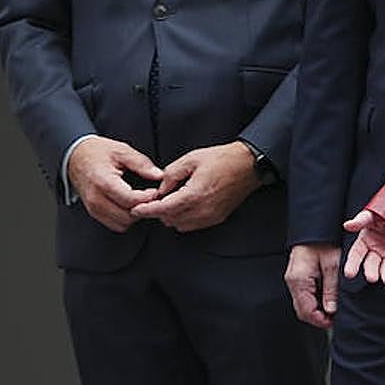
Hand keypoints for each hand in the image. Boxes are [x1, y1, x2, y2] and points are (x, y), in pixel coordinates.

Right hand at [68, 136, 162, 232]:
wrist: (75, 157)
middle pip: (127, 216)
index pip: (130, 200)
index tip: (156, 190)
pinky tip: (131, 205)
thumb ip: (141, 164)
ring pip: (122, 224)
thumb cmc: (97, 152)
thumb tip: (159, 175)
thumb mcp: (122, 151)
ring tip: (141, 200)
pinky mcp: (94, 213)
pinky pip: (114, 224)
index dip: (148, 197)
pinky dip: (125, 218)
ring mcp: (93, 208)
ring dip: (135, 215)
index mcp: (103, 182)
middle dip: (143, 208)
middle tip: (151, 197)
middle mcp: (96, 199)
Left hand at [130, 141, 257, 230]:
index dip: (147, 211)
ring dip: (172, 216)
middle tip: (156, 199)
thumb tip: (160, 189)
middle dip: (159, 211)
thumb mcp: (192, 158)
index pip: (163, 209)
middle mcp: (202, 210)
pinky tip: (185, 205)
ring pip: (180, 225)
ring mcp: (211, 216)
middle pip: (170, 219)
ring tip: (172, 200)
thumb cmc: (222, 159)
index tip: (136, 210)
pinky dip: (184, 218)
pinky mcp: (217, 218)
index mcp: (195, 194)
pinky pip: (193, 225)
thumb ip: (171, 174)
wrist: (248, 165)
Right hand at [285, 243, 340, 328]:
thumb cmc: (323, 241)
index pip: (306, 311)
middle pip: (302, 310)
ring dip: (317, 309)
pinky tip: (326, 297)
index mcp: (299, 280)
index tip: (334, 321)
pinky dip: (314, 300)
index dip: (320, 320)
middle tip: (335, 317)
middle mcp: (293, 282)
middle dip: (318, 317)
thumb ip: (331, 289)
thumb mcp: (332, 265)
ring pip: (302, 304)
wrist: (315, 226)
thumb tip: (331, 310)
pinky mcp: (298, 276)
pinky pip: (304, 295)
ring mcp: (294, 279)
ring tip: (333, 308)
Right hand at [342, 209, 384, 284]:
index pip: (356, 255)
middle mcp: (377, 251)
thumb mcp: (372, 215)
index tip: (349, 274)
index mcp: (366, 241)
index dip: (352, 264)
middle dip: (371, 272)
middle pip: (371, 265)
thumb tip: (347, 225)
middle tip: (372, 278)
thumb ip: (360, 221)